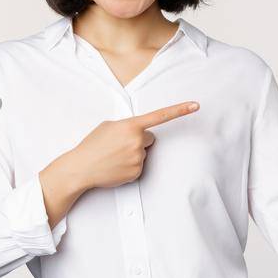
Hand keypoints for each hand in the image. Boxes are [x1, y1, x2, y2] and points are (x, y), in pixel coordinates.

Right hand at [64, 101, 200, 189]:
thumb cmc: (92, 145)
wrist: (81, 168)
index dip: (180, 110)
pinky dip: (129, 166)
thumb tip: (138, 133)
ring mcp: (138, 158)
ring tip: (113, 157)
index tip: (196, 105)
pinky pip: (139, 166)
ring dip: (132, 154)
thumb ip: (127, 126)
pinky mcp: (137, 173)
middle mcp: (137, 141)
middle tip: (118, 146)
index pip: (160, 116)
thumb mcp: (108, 126)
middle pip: (150, 138)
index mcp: (130, 126)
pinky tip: (115, 166)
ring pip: (144, 153)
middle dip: (138, 141)